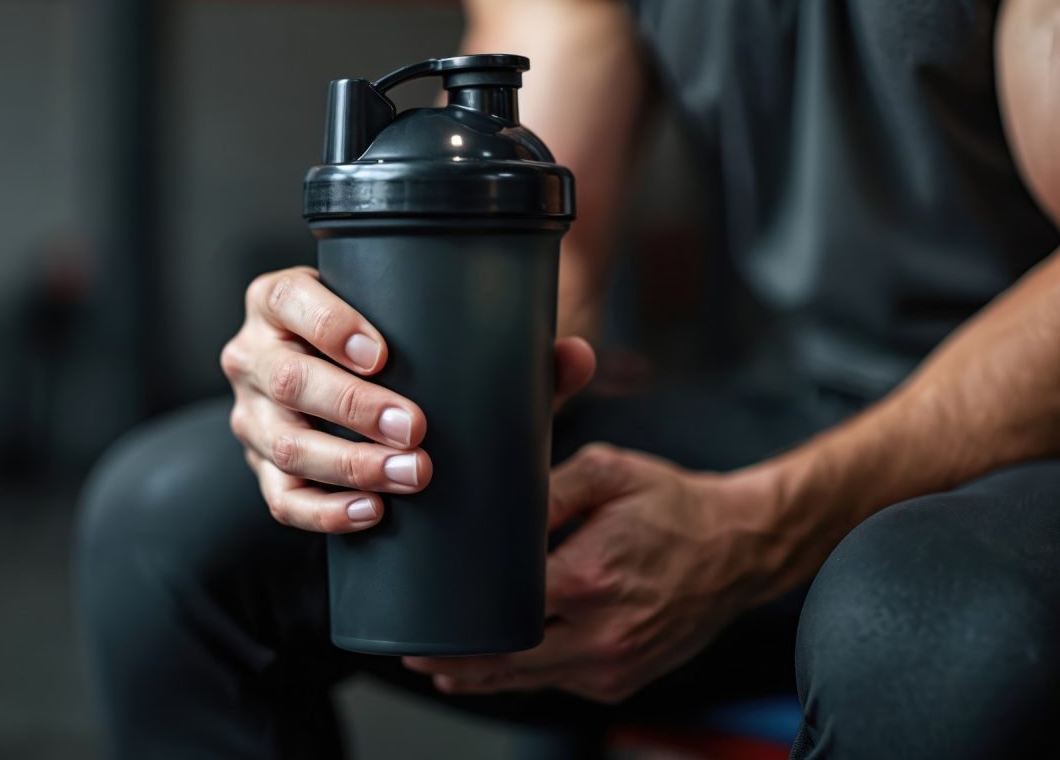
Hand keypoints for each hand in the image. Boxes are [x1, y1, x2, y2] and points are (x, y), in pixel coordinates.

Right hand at [221, 266, 595, 533]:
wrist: (346, 389)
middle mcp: (254, 354)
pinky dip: (325, 512)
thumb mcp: (429, 337)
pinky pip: (280, 498)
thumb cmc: (393, 354)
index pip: (290, 301)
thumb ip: (505, 344)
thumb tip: (577, 356)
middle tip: (416, 429)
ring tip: (413, 475)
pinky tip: (372, 513)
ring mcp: (251, 416)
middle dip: (354, 407)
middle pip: (289, 380)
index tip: (382, 353)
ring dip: (349, 464)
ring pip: (284, 444)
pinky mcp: (262, 469)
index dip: (329, 326)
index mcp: (281, 302)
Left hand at [404, 444, 777, 701]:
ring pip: (529, 681)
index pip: (502, 613)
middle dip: (457, 660)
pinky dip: (528, 674)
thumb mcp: (609, 473)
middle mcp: (602, 633)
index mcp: (590, 578)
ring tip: (442, 667)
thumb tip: (495, 507)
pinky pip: (560, 682)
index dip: (458, 622)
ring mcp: (614, 664)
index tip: (424, 621)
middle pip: (507, 660)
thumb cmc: (673, 507)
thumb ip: (547, 489)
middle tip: (415, 652)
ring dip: (484, 676)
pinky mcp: (623, 680)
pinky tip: (500, 664)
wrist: (739, 548)